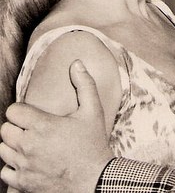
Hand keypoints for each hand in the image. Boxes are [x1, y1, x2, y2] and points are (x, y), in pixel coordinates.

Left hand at [0, 60, 113, 192]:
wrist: (95, 180)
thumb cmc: (93, 144)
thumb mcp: (93, 111)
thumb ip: (84, 84)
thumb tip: (76, 63)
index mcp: (42, 125)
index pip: (13, 111)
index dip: (22, 110)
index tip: (32, 114)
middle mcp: (28, 145)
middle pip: (5, 130)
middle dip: (16, 127)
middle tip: (32, 129)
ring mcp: (24, 166)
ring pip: (3, 150)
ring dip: (13, 146)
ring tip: (30, 145)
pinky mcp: (23, 184)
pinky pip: (4, 172)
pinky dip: (13, 167)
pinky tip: (28, 162)